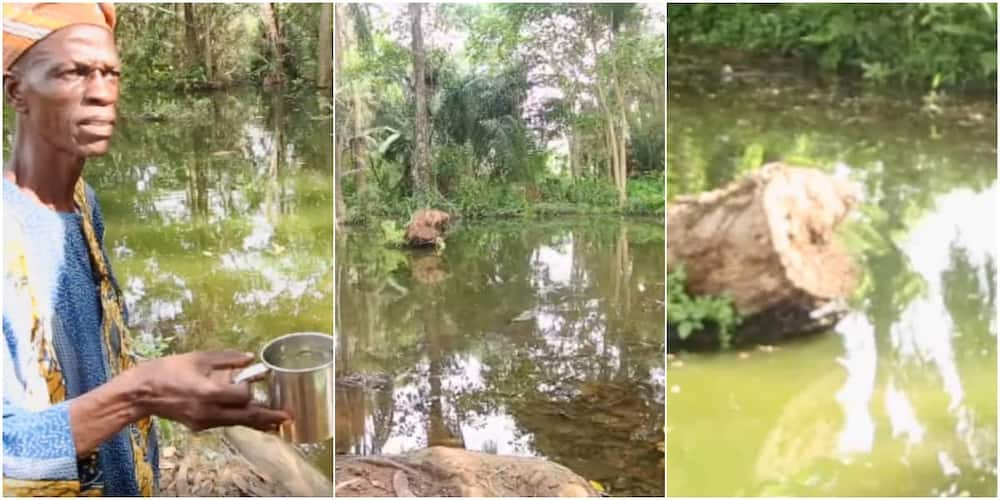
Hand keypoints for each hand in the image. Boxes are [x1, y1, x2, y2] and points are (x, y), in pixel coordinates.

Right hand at [132, 350, 290, 431]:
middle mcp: (209, 411)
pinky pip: (225, 423)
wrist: (141, 393)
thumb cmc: (168, 370)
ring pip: (237, 423)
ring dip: (257, 421)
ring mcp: (203, 421)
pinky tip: (252, 420)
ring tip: (276, 422)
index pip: (242, 396)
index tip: (249, 378)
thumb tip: (250, 358)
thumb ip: (227, 358)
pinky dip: (240, 420)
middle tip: (287, 417)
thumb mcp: (198, 358)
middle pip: (246, 417)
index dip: (249, 387)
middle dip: (268, 417)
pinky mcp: (199, 426)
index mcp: (209, 393)